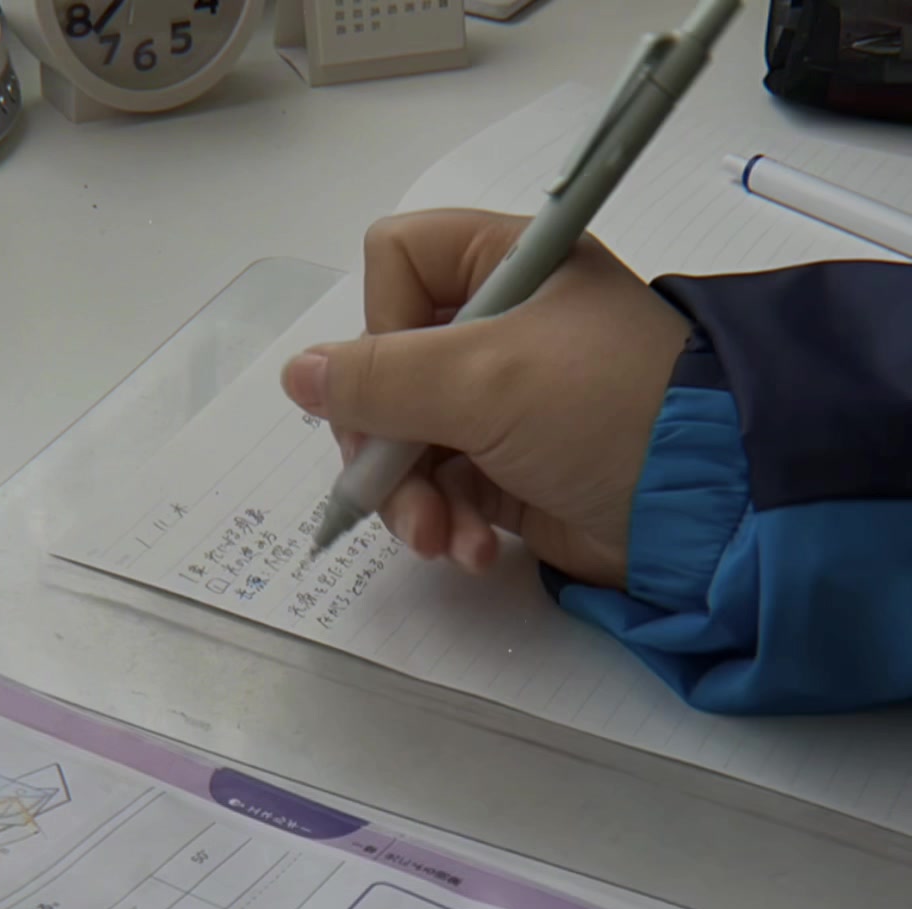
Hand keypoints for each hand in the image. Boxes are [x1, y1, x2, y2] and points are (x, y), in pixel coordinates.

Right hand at [280, 209, 690, 588]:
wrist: (703, 507)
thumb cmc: (605, 410)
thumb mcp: (484, 379)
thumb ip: (380, 378)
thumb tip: (297, 374)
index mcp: (506, 264)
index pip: (396, 264)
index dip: (379, 325)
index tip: (398, 377)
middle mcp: (501, 326)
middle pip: (386, 370)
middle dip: (383, 441)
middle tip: (391, 486)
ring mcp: (504, 404)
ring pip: (406, 442)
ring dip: (410, 499)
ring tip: (438, 539)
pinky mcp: (511, 474)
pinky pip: (443, 493)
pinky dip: (447, 525)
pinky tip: (473, 552)